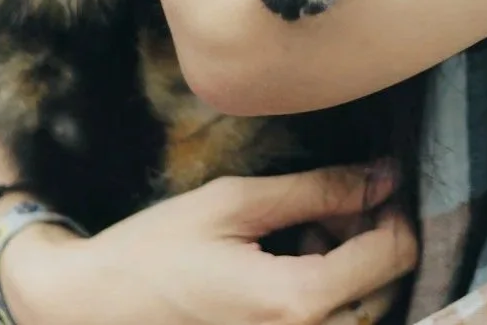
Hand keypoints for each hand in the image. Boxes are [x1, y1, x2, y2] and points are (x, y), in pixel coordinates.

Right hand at [1, 164, 416, 324]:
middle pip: (384, 288)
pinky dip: (321, 296)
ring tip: (302, 236)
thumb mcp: (235, 203)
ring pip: (360, 313)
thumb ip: (317, 190)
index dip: (395, 210)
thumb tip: (385, 175)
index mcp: (295, 303)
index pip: (393, 254)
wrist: (92, 311)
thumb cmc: (156, 252)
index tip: (373, 181)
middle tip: (326, 206)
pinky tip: (286, 267)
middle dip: (368, 239)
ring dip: (347, 270)